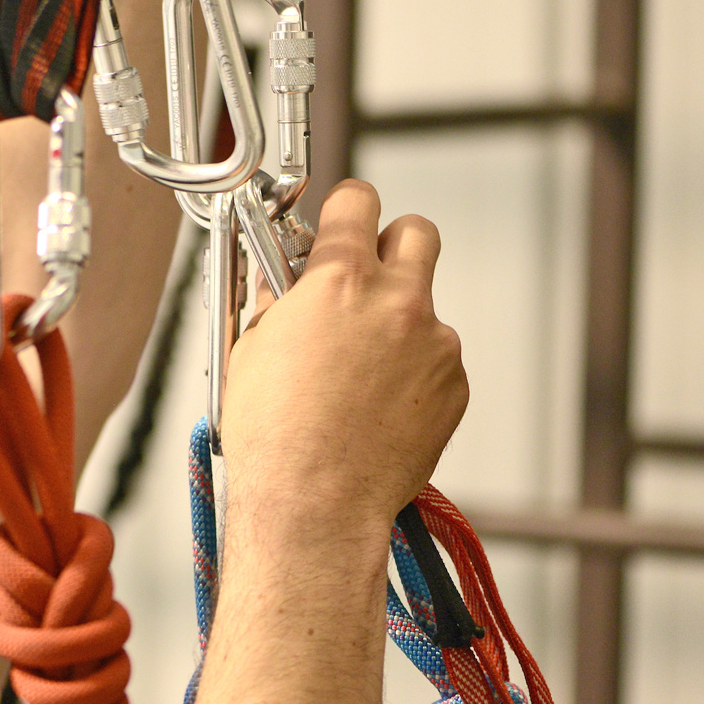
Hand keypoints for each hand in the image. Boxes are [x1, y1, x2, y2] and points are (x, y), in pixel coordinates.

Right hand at [220, 180, 466, 537]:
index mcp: (339, 281)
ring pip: (423, 308)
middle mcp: (397, 301)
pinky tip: (376, 408)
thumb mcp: (249, 348)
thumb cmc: (273, 435)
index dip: (346, 210)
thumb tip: (285, 283)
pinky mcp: (454, 385)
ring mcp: (433, 343)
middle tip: (366, 276)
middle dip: (392, 245)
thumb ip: (277, 300)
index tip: (340, 225)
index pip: (358, 201)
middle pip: (417, 232)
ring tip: (357, 376)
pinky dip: (411, 375)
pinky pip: (435, 361)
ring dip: (396, 324)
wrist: (314, 502)